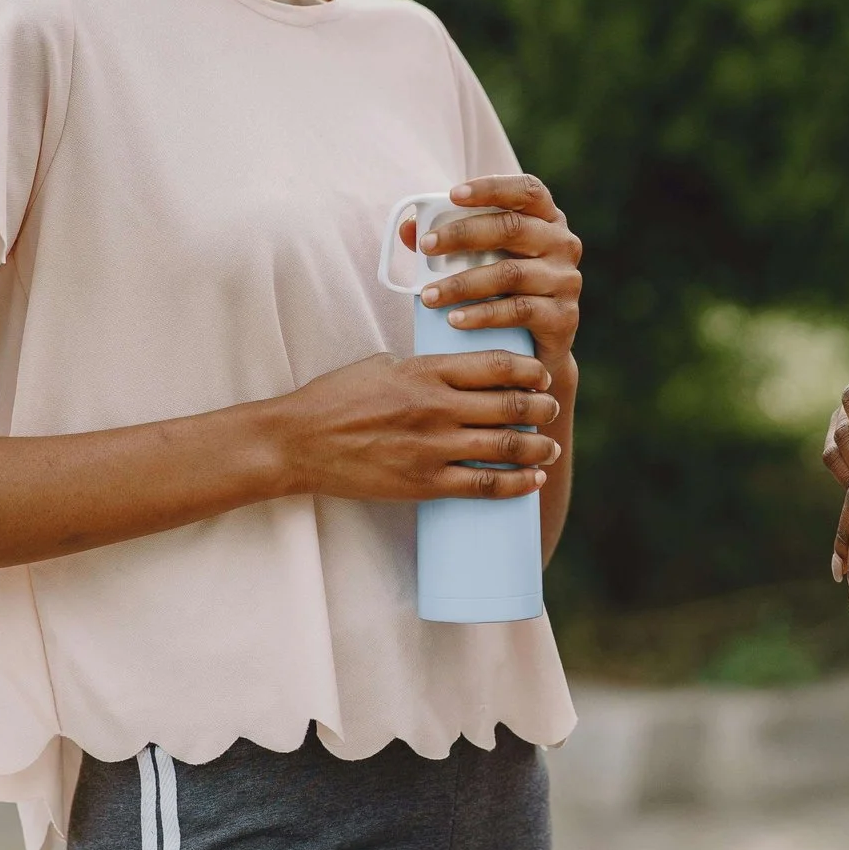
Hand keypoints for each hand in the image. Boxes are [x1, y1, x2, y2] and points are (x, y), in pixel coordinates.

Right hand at [266, 350, 560, 501]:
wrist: (298, 442)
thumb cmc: (336, 398)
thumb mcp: (382, 364)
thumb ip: (423, 365)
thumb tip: (456, 365)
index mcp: (425, 371)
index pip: (496, 365)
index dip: (529, 370)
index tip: (541, 374)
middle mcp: (435, 407)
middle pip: (510, 405)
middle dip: (541, 408)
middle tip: (550, 409)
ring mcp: (431, 447)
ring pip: (505, 446)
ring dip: (537, 446)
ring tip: (549, 446)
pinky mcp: (424, 483)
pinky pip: (483, 485)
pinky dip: (516, 483)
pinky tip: (532, 479)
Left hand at [411, 175, 582, 389]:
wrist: (535, 348)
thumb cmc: (503, 292)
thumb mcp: (482, 259)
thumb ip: (449, 240)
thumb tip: (409, 229)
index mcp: (546, 219)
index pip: (526, 190)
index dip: (492, 188)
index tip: (453, 195)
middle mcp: (563, 244)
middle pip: (513, 228)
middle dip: (464, 234)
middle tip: (426, 246)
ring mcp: (566, 280)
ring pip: (510, 273)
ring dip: (463, 283)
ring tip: (428, 296)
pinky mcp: (563, 316)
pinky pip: (519, 311)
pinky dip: (483, 314)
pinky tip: (454, 319)